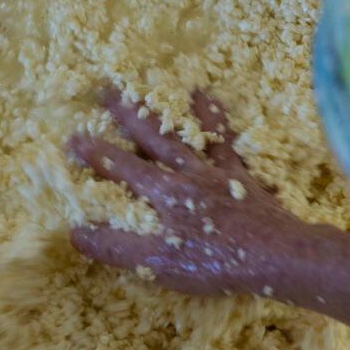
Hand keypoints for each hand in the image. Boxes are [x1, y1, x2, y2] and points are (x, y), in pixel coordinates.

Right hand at [68, 86, 349, 302]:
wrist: (277, 256)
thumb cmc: (216, 263)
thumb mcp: (158, 264)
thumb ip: (117, 248)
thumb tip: (75, 233)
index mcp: (164, 195)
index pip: (122, 169)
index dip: (96, 154)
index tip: (72, 138)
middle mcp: (188, 174)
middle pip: (153, 138)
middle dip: (127, 115)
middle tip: (108, 90)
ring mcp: (218, 172)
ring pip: (189, 133)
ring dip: (173, 110)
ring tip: (162, 85)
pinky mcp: (243, 177)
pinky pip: (227, 142)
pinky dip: (218, 121)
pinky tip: (211, 102)